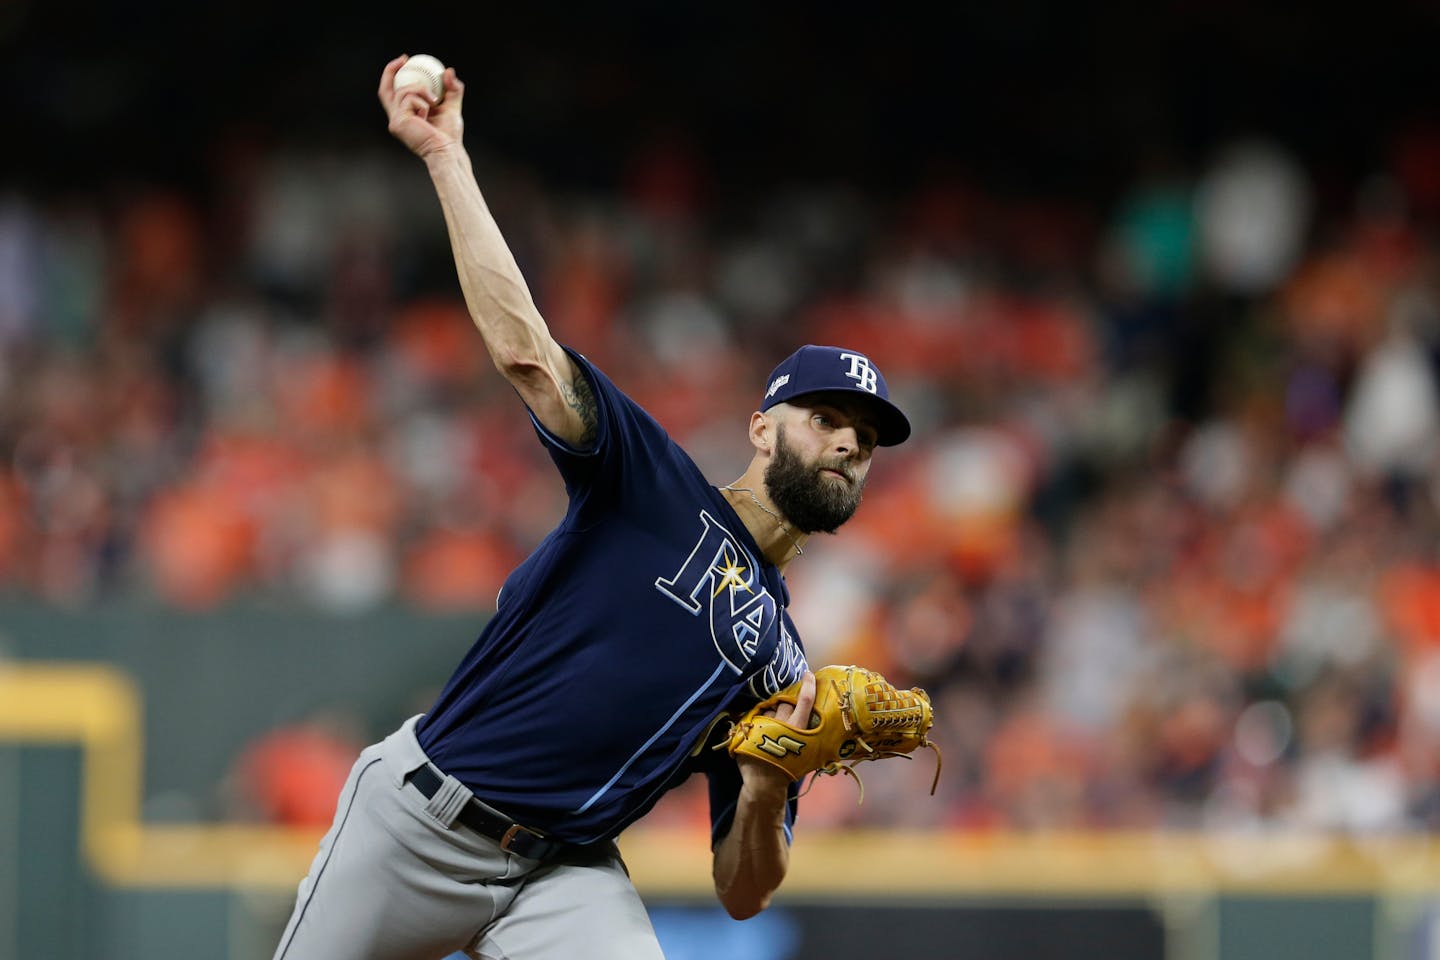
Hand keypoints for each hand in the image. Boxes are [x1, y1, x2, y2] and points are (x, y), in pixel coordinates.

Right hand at [378, 55, 465, 158]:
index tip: (405, 61)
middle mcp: (396, 118)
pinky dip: (422, 101)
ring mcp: (395, 121)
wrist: (447, 150)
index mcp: (405, 115)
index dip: (394, 75)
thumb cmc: (449, 135)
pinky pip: (409, 100)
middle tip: (405, 59)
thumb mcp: (452, 106)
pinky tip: (429, 112)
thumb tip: (448, 71)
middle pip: (385, 89)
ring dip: (421, 89)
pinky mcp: (398, 122)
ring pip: (403, 91)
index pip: (393, 93)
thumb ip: (453, 89)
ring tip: (435, 100)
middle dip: (391, 70)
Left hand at [735, 670, 815, 793]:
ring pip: (770, 708)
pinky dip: (760, 721)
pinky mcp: (750, 728)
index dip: (808, 685)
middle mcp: (781, 723)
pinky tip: (761, 731)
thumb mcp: (807, 755)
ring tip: (773, 726)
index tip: (808, 674)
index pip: (804, 700)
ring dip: (773, 712)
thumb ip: (807, 736)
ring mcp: (764, 724)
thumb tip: (811, 723)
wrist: (764, 783)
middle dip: (787, 702)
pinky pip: (756, 717)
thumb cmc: (788, 770)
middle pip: (785, 701)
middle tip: (787, 710)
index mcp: (797, 728)